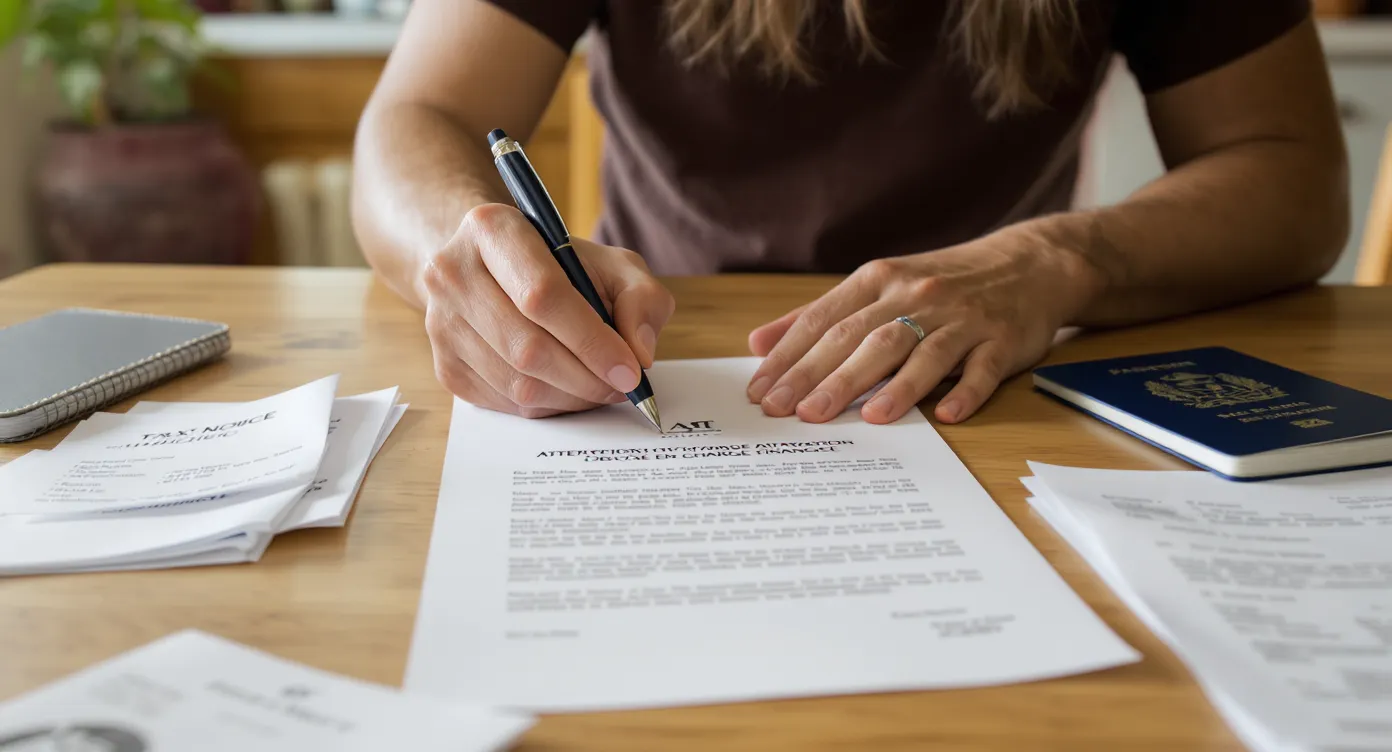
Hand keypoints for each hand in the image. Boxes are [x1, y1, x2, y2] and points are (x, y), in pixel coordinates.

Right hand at [421, 203, 674, 417]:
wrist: (496, 271)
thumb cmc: (561, 267)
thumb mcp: (613, 264)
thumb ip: (641, 298)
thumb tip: (638, 353)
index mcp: (492, 229)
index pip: (542, 295)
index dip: (592, 340)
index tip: (630, 369)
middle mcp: (452, 273)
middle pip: (527, 347)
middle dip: (586, 377)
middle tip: (623, 386)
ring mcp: (440, 322)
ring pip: (517, 383)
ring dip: (571, 397)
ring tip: (600, 387)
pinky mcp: (444, 366)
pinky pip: (504, 404)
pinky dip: (548, 406)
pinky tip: (567, 388)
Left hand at [745, 230, 1101, 424]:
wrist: (1029, 264)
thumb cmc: (941, 283)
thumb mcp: (878, 286)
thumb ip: (820, 315)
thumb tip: (758, 343)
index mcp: (879, 280)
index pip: (825, 321)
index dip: (791, 357)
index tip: (761, 391)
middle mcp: (916, 296)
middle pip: (864, 339)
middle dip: (825, 376)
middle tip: (792, 411)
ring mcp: (962, 318)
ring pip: (919, 352)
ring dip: (890, 385)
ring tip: (861, 417)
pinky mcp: (1002, 340)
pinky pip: (982, 368)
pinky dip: (965, 391)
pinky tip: (945, 415)